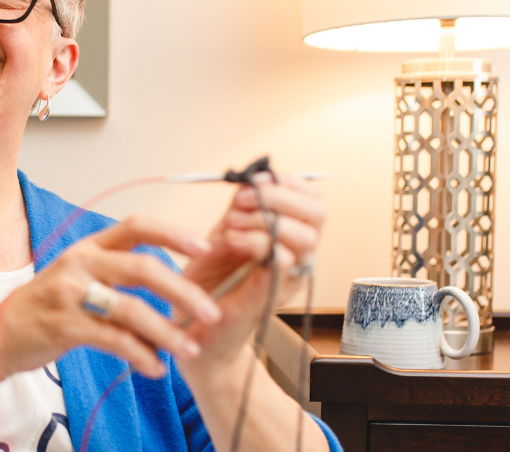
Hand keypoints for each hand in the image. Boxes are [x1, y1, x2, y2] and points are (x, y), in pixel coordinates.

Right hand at [0, 215, 223, 382]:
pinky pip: (112, 340)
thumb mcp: (81, 278)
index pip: (137, 226)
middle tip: (211, 312)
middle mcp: (79, 263)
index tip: (208, 246)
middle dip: (183, 290)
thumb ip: (121, 277)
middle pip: (142, 267)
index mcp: (89, 246)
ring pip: (130, 308)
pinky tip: (156, 369)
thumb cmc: (48, 307)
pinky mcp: (62, 326)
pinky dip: (140, 356)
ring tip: (189, 349)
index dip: (174, 233)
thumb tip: (177, 286)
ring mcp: (69, 293)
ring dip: (167, 332)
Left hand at [178, 173, 324, 368]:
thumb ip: (238, 211)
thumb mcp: (222, 236)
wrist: (193, 331)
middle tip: (242, 201)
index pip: (311, 200)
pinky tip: (232, 242)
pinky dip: (258, 243)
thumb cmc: (209, 286)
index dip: (287, 182)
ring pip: (305, 237)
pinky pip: (282, 264)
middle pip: (317, 214)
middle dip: (279, 196)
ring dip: (266, 220)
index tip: (255, 178)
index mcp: (290, 241)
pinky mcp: (268, 298)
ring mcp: (285, 281)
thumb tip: (246, 180)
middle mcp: (297, 260)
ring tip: (232, 225)